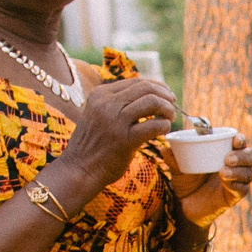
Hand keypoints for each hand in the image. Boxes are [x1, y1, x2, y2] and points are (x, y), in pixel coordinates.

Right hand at [51, 74, 176, 207]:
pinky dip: (164, 125)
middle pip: (146, 88)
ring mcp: (115, 121)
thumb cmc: (93, 144)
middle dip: (165, 95)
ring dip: (167, 109)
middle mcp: (106, 103)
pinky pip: (153, 125)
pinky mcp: (124, 140)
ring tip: (170, 118)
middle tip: (172, 107)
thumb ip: (118, 104)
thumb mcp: (99, 115)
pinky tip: (164, 130)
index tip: (167, 96)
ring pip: (152, 102)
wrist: (79, 169)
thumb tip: (150, 96)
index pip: (136, 82)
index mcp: (100, 94)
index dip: (157, 87)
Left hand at [171, 131, 251, 230]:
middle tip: (227, 158)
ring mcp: (236, 182)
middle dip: (243, 155)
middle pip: (251, 156)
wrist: (185, 206)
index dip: (241, 140)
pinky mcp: (234, 196)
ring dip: (238, 171)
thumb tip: (164, 148)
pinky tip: (226, 182)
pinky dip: (235, 184)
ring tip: (222, 172)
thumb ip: (173, 159)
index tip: (235, 140)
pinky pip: (242, 189)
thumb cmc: (186, 183)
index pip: (240, 143)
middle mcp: (235, 166)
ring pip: (248, 173)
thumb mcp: (178, 169)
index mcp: (224, 153)